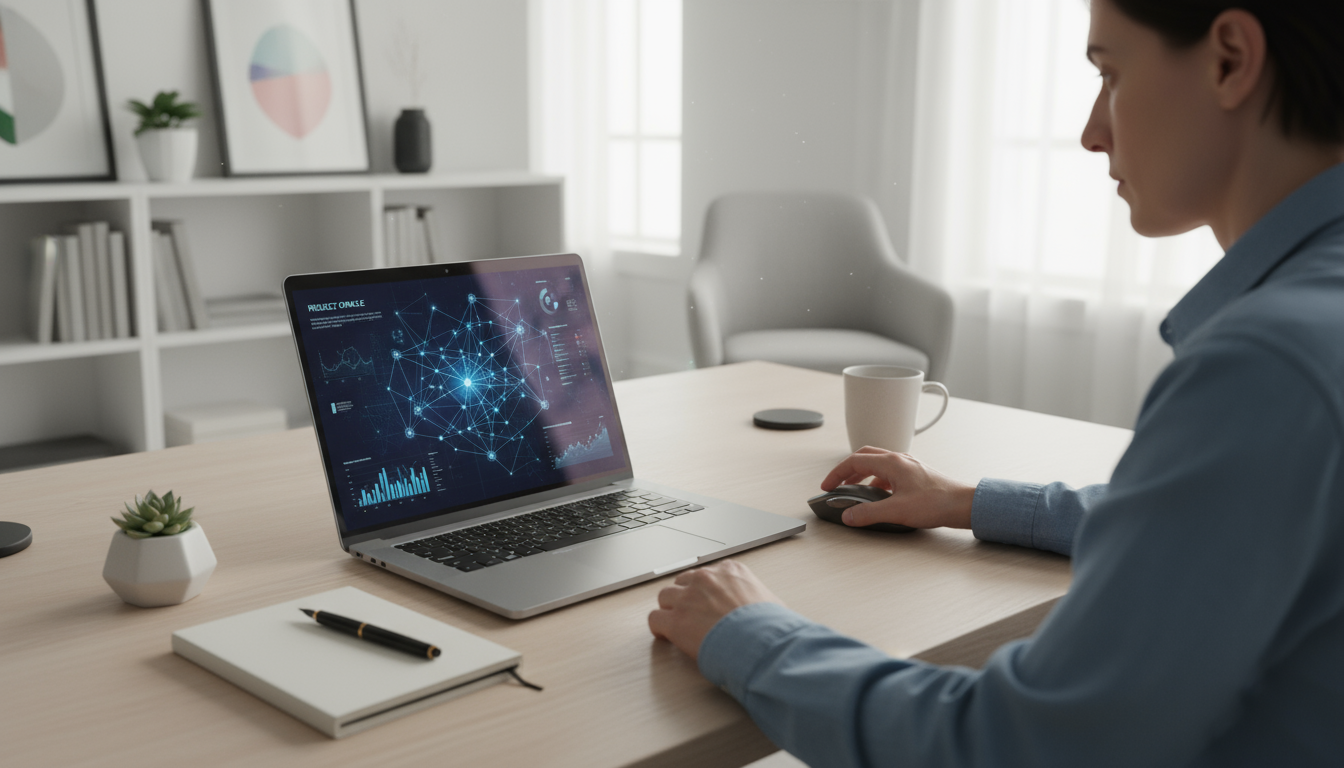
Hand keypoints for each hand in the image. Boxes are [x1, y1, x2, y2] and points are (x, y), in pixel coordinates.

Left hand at [648, 559, 783, 661]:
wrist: (761, 642)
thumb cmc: (770, 627)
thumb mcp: (772, 602)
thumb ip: (759, 599)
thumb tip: (766, 610)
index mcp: (730, 571)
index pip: (706, 574)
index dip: (703, 590)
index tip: (705, 601)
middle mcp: (706, 579)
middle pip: (683, 582)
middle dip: (684, 597)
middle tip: (689, 613)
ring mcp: (688, 598)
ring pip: (665, 597)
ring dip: (669, 610)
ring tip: (675, 623)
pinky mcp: (676, 621)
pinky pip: (655, 619)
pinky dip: (659, 628)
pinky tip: (664, 634)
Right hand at [821, 446, 976, 529]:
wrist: (964, 504)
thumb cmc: (937, 502)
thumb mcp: (897, 511)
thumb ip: (869, 513)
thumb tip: (849, 516)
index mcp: (891, 463)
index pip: (854, 461)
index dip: (837, 474)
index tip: (828, 486)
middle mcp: (899, 460)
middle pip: (865, 457)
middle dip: (847, 470)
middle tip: (837, 484)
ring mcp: (909, 466)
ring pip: (878, 464)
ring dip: (862, 475)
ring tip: (855, 491)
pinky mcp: (916, 475)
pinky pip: (889, 473)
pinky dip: (877, 481)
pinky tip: (880, 497)